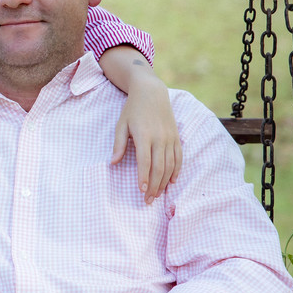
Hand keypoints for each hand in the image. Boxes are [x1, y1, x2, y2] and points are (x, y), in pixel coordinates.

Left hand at [111, 73, 181, 203]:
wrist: (152, 92)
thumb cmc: (133, 109)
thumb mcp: (121, 124)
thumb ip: (119, 144)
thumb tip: (113, 163)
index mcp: (144, 135)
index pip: (145, 161)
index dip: (143, 177)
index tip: (141, 191)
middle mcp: (159, 138)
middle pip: (159, 167)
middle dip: (154, 185)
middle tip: (148, 200)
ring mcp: (170, 138)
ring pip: (170, 165)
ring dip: (164, 182)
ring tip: (157, 194)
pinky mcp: (176, 137)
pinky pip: (179, 157)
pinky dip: (176, 170)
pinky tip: (171, 181)